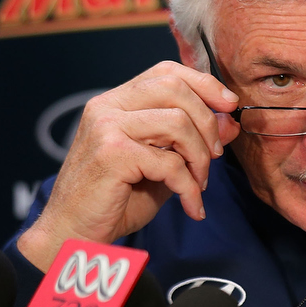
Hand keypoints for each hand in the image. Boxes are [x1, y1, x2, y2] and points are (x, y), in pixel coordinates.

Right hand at [18, 61, 240, 269]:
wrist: (75, 234)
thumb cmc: (115, 201)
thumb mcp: (162, 166)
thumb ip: (191, 142)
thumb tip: (230, 123)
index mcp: (116, 101)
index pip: (166, 72)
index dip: (204, 84)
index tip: (228, 106)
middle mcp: (107, 106)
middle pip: (174, 88)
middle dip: (207, 122)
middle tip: (215, 156)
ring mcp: (107, 127)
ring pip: (177, 122)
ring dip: (200, 157)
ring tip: (199, 184)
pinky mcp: (113, 153)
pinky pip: (170, 162)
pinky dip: (189, 188)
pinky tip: (191, 206)